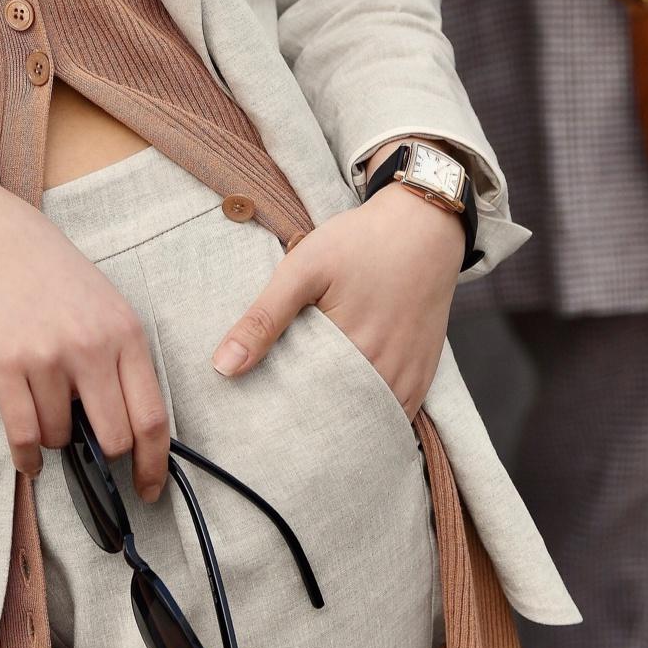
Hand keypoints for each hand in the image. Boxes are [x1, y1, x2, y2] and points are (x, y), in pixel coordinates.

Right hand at [0, 172, 169, 499]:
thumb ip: (122, 361)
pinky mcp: (5, 366)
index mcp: (126, 334)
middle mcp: (91, 347)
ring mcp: (47, 358)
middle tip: (91, 449)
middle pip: (113, 438)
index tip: (150, 490)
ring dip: (56, 438)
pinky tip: (28, 459)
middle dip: (103, 455)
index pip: (152, 417)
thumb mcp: (107, 307)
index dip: (154, 464)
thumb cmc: (53, 276)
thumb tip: (132, 430)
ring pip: (62, 437)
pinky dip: (27, 458)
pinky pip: (23, 435)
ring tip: (46, 406)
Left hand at [209, 181, 464, 420]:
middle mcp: (385, 374)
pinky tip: (348, 406)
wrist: (423, 224)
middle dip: (309, 424)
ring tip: (310, 418)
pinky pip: (397, 412)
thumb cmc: (360, 242)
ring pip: (368, 420)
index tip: (258, 415)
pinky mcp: (424, 373)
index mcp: (352, 352)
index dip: (281, 415)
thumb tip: (223, 366)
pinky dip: (372, 414)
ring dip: (341, 420)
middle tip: (278, 419)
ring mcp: (409, 376)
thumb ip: (264, 318)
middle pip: (338, 419)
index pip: (307, 409)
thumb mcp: (303, 269)